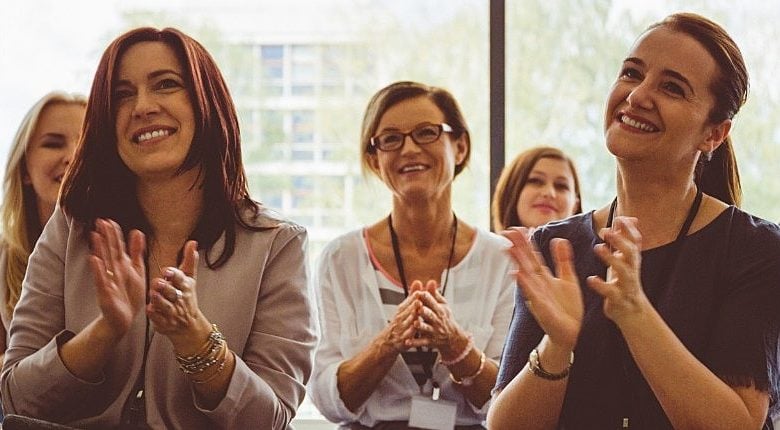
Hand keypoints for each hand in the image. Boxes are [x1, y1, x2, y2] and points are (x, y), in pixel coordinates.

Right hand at [87, 218, 146, 336]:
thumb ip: (136, 252)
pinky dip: (99, 270)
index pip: (117, 247)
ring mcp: (109, 282)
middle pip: (110, 251)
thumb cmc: (129, 294)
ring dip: (100, 249)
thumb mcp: (136, 270)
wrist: (123, 319)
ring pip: (104, 263)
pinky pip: (102, 280)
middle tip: (100, 221)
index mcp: (122, 265)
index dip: (114, 234)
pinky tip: (95, 259)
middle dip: (106, 237)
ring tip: (95, 235)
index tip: (109, 220)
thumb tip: (137, 232)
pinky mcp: (106, 293)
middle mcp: (113, 271)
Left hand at [147, 241, 211, 350]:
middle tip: (158, 282)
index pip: (181, 279)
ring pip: (165, 306)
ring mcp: (173, 312)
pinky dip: (154, 315)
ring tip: (153, 294)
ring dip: (159, 300)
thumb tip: (193, 242)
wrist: (189, 325)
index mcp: (185, 286)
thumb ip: (189, 261)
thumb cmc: (187, 297)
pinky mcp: (165, 323)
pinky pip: (158, 319)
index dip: (174, 275)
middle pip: (173, 292)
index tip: (167, 271)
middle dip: (165, 288)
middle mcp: (180, 299)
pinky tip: (150, 310)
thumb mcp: (190, 279)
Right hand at [375, 284, 423, 353]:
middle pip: (407, 311)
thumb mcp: (404, 308)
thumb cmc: (399, 322)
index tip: (419, 292)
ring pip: (406, 323)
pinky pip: (406, 336)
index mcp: (401, 310)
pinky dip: (410, 333)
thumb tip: (418, 282)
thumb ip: (412, 296)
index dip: (413, 298)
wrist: (387, 341)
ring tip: (417, 315)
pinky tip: (414, 331)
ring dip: (411, 319)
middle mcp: (400, 318)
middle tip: (419, 301)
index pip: (408, 302)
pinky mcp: (402, 339)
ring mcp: (400, 329)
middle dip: (413, 306)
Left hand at [405, 280, 467, 357]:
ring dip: (421, 326)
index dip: (426, 298)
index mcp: (439, 310)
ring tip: (415, 324)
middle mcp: (437, 321)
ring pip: (426, 328)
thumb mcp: (443, 306)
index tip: (419, 293)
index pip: (432, 302)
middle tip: (418, 307)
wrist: (452, 337)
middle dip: (424, 311)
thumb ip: (435, 294)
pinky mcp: (430, 341)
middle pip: (430, 315)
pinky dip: (415, 342)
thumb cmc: (445, 318)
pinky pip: (422, 342)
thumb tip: (431, 281)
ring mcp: (434, 331)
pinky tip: (408, 342)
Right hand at [502, 227, 582, 350]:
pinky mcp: (541, 308)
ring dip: (517, 262)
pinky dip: (524, 284)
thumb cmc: (568, 308)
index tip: (519, 228)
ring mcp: (538, 296)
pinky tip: (517, 274)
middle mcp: (538, 284)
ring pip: (526, 275)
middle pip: (526, 262)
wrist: (573, 333)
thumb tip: (559, 239)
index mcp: (544, 277)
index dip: (526, 242)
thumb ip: (563, 260)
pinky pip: (532, 294)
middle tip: (507, 232)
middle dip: (518, 247)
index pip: (533, 256)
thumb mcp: (568, 279)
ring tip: (508, 248)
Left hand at [588, 216, 648, 323]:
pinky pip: (611, 292)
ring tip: (597, 247)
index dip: (629, 229)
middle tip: (604, 231)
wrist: (633, 313)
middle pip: (631, 253)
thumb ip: (624, 240)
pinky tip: (591, 279)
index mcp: (632, 261)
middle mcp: (632, 271)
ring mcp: (627, 285)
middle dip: (620, 241)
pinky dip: (601, 285)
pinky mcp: (618, 299)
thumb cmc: (626, 282)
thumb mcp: (626, 261)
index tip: (619, 218)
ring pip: (623, 271)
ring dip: (611, 258)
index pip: (635, 241)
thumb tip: (627, 218)